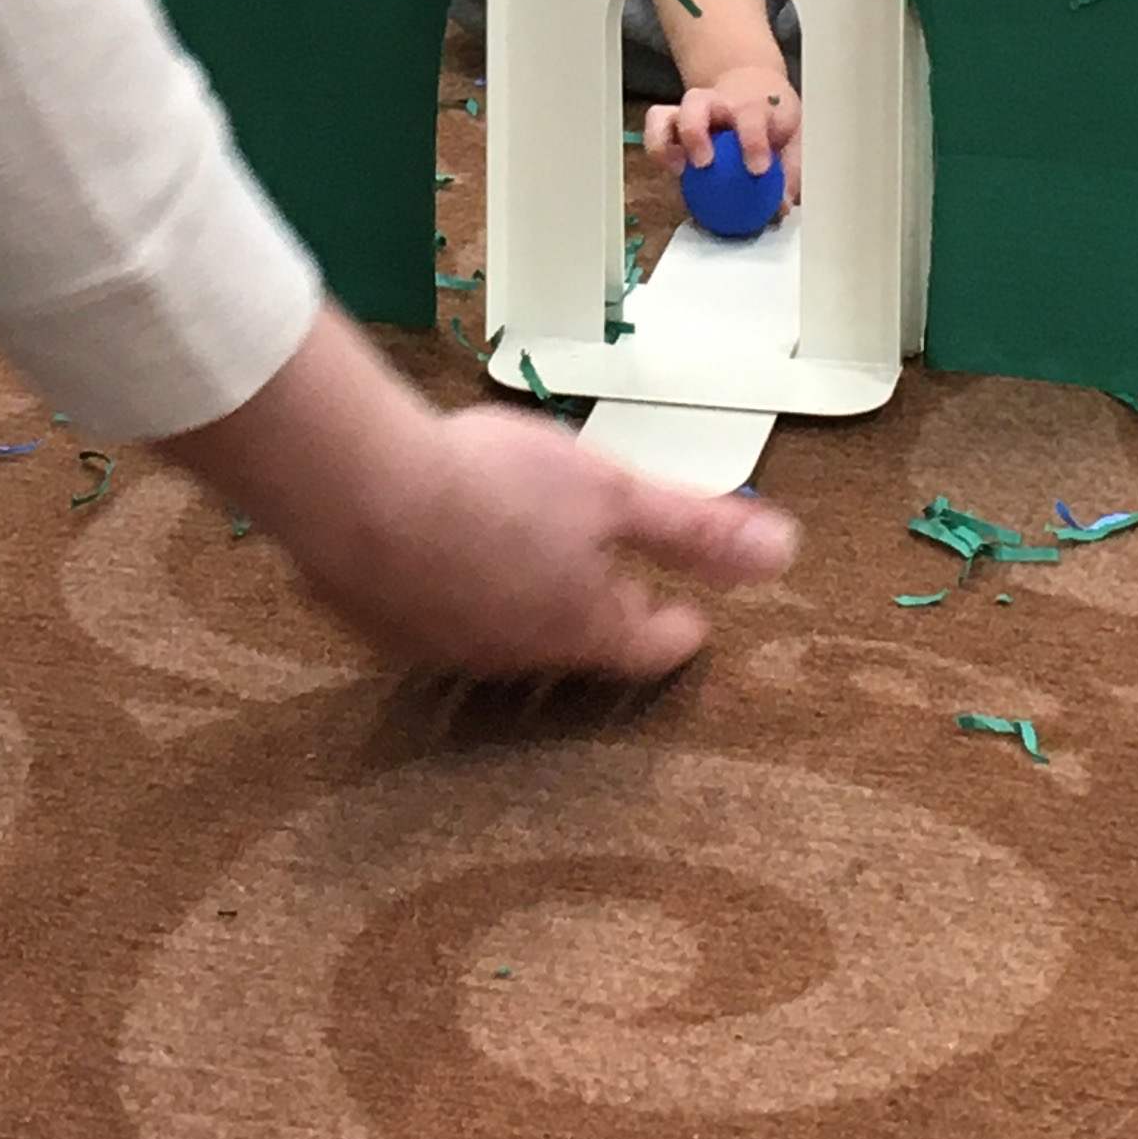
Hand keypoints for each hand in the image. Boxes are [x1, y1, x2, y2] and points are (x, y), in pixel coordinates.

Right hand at [283, 400, 797, 679]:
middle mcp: (519, 655)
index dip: (679, 628)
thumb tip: (781, 554)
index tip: (692, 619)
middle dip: (603, 615)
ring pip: (509, 634)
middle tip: (619, 586)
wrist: (356, 489)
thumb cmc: (487, 483)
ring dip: (529, 602)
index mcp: (583, 626)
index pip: (651, 645)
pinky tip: (446, 552)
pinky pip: (441, 621)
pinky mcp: (389, 629)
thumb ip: (693, 529)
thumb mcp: (611, 490)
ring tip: (533, 559)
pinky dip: (458, 593)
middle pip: (580, 644)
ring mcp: (450, 648)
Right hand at [644, 73, 800, 209]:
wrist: (751, 83)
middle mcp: (716, 102)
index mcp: (752, 104)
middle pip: (695, 103)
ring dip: (663, 142)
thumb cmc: (772, 115)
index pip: (751, 115)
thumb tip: (781, 206)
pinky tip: (673, 171)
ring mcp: (689, 110)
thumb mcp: (794, 134)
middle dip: (694, 133)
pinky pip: (654, 128)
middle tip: (704, 164)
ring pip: (662, 114)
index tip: (758, 170)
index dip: (752, 142)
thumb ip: (790, 169)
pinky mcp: (671, 120)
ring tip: (678, 170)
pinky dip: (657, 149)